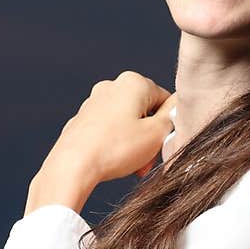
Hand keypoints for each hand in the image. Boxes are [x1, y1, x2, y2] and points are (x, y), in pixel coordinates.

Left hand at [43, 71, 176, 186]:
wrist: (72, 165)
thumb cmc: (115, 149)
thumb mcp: (157, 133)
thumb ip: (173, 116)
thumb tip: (176, 107)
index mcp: (133, 83)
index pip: (166, 100)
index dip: (170, 125)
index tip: (164, 144)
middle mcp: (111, 86)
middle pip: (145, 111)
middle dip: (151, 137)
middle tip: (150, 159)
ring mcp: (93, 103)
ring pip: (127, 123)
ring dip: (135, 144)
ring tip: (133, 165)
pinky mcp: (82, 120)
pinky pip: (109, 131)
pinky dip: (117, 145)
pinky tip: (115, 162)